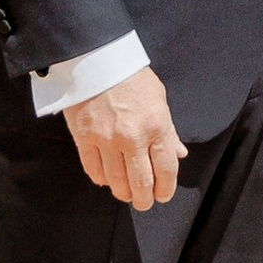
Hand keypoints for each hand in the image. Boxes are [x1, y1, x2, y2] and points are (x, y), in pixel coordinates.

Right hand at [65, 68, 186, 209]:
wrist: (96, 59)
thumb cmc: (131, 77)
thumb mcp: (159, 100)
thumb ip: (168, 131)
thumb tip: (178, 154)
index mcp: (156, 126)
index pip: (166, 170)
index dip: (166, 189)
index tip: (163, 195)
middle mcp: (132, 137)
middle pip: (141, 182)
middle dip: (144, 199)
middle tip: (144, 202)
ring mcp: (106, 139)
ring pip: (116, 181)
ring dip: (123, 193)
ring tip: (126, 194)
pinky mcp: (84, 138)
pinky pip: (93, 170)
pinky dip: (101, 179)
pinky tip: (107, 179)